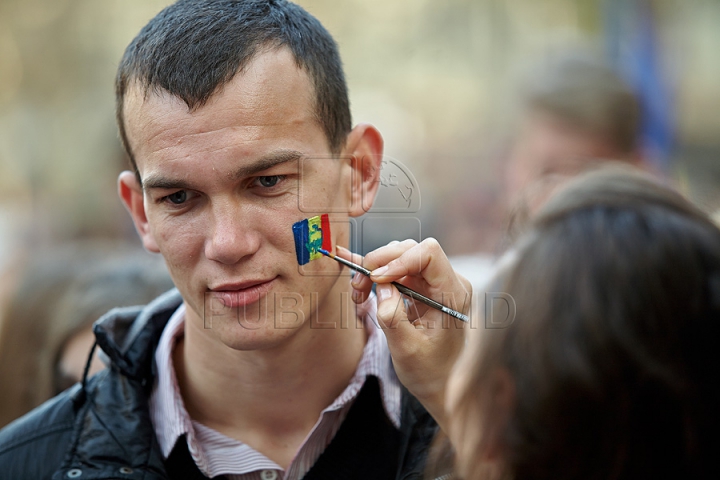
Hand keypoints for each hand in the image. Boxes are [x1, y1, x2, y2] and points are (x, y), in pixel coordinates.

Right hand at [338, 239, 470, 431]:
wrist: (440, 384)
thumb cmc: (430, 371)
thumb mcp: (407, 350)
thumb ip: (393, 318)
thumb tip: (382, 288)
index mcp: (453, 294)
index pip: (429, 254)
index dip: (399, 260)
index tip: (376, 279)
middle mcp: (447, 282)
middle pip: (411, 251)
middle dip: (381, 262)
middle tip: (358, 283)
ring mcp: (433, 284)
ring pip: (400, 258)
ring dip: (375, 270)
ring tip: (358, 291)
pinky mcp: (421, 288)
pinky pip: (397, 271)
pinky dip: (376, 275)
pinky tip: (357, 276)